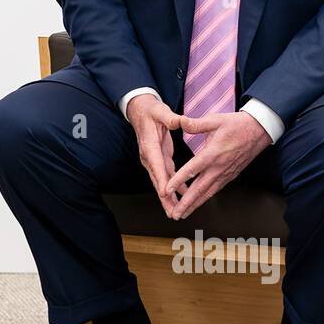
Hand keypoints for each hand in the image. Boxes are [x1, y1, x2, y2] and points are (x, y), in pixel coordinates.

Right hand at [125, 93, 181, 215]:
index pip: (156, 165)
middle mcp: (149, 156)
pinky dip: (173, 187)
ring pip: (161, 182)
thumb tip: (181, 121)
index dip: (161, 180)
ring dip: (168, 198)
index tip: (165, 194)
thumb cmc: (151, 111)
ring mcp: (153, 159)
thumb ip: (171, 118)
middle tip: (171, 212)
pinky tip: (183, 196)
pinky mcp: (159, 159)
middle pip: (157, 180)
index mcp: (150, 145)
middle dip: (164, 198)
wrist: (141, 111)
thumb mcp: (161, 111)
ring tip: (175, 212)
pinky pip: (166, 176)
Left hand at [164, 111, 271, 220]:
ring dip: (194, 205)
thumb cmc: (236, 125)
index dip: (178, 181)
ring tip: (182, 214)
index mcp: (213, 153)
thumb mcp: (215, 120)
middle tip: (174, 214)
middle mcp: (219, 167)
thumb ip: (196, 124)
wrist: (259, 131)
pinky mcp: (230, 176)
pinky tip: (197, 203)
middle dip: (186, 203)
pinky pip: (215, 190)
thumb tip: (180, 121)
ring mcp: (225, 173)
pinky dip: (204, 198)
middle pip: (200, 189)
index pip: (192, 169)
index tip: (167, 190)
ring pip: (207, 193)